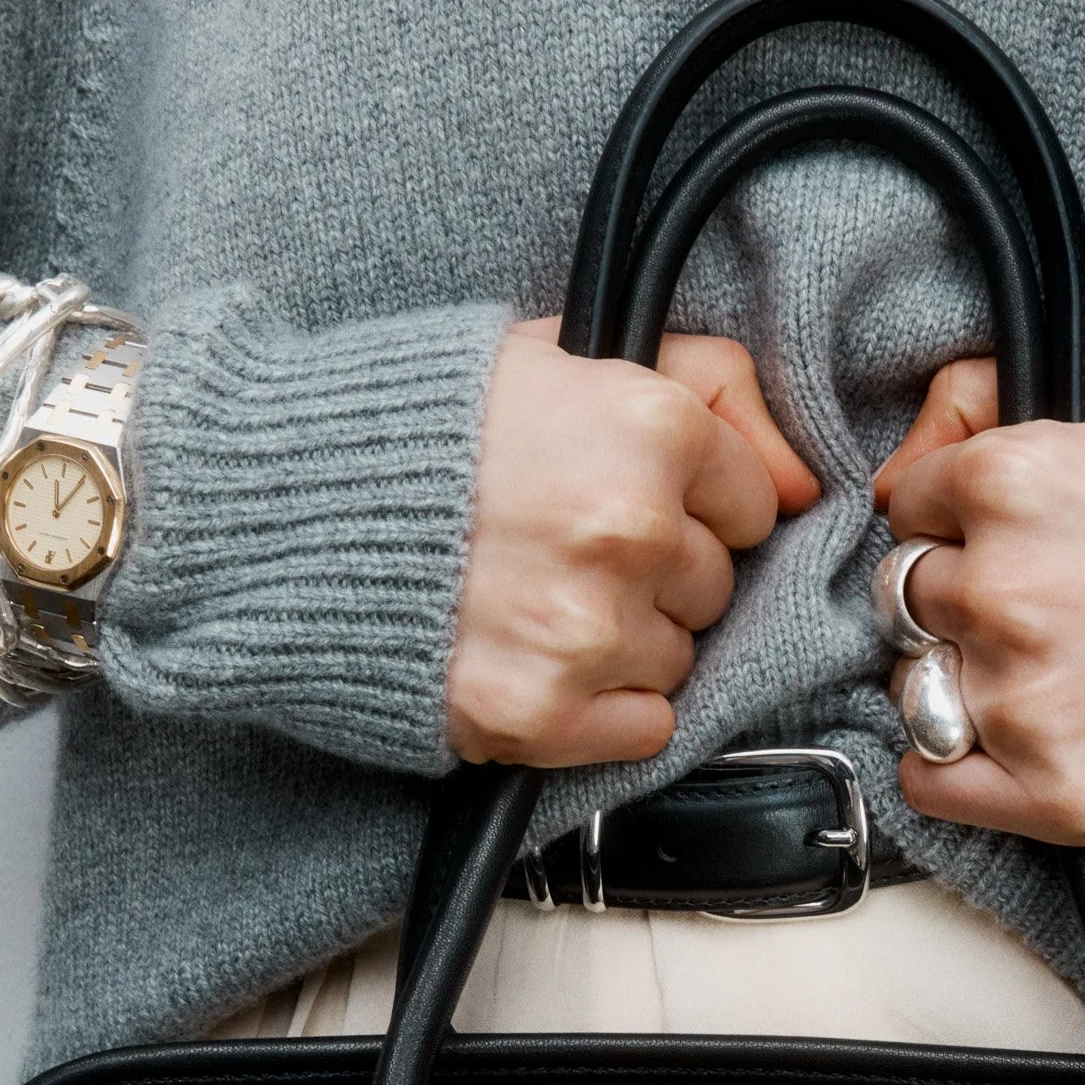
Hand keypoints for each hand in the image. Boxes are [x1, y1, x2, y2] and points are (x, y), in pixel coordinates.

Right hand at [447, 318, 817, 764]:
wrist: (278, 507)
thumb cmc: (420, 424)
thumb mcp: (568, 355)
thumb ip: (710, 385)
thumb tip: (805, 483)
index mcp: (649, 427)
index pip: (752, 502)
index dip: (686, 500)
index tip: (615, 492)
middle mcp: (630, 530)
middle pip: (715, 585)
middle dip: (655, 570)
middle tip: (561, 545)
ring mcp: (588, 629)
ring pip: (678, 657)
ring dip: (622, 638)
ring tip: (533, 596)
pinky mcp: (543, 713)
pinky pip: (644, 729)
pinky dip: (599, 707)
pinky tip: (533, 655)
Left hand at [873, 351, 1084, 845]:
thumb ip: (988, 394)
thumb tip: (898, 466)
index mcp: (1010, 482)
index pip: (912, 506)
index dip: (962, 519)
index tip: (1020, 534)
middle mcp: (1002, 592)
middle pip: (909, 598)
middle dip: (963, 597)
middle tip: (1044, 603)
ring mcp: (1024, 698)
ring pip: (916, 685)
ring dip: (960, 678)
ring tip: (1049, 669)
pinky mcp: (1054, 789)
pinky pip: (929, 781)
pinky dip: (953, 765)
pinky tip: (1011, 740)